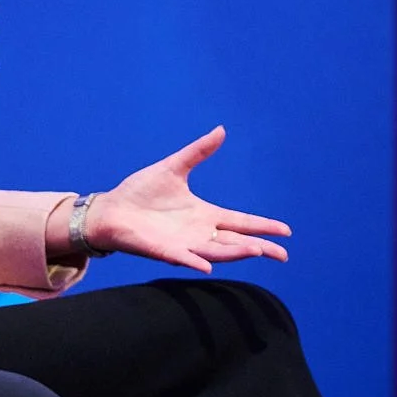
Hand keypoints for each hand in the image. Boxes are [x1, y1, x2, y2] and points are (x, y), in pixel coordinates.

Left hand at [82, 126, 291, 272]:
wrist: (111, 209)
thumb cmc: (141, 192)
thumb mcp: (173, 168)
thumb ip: (198, 152)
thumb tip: (221, 129)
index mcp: (204, 214)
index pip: (240, 221)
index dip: (262, 226)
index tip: (286, 231)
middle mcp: (198, 233)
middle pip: (236, 242)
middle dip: (259, 247)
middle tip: (283, 253)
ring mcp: (182, 244)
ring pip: (215, 252)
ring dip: (234, 252)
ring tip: (256, 250)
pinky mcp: (162, 251)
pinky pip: (181, 258)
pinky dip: (194, 261)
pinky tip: (207, 266)